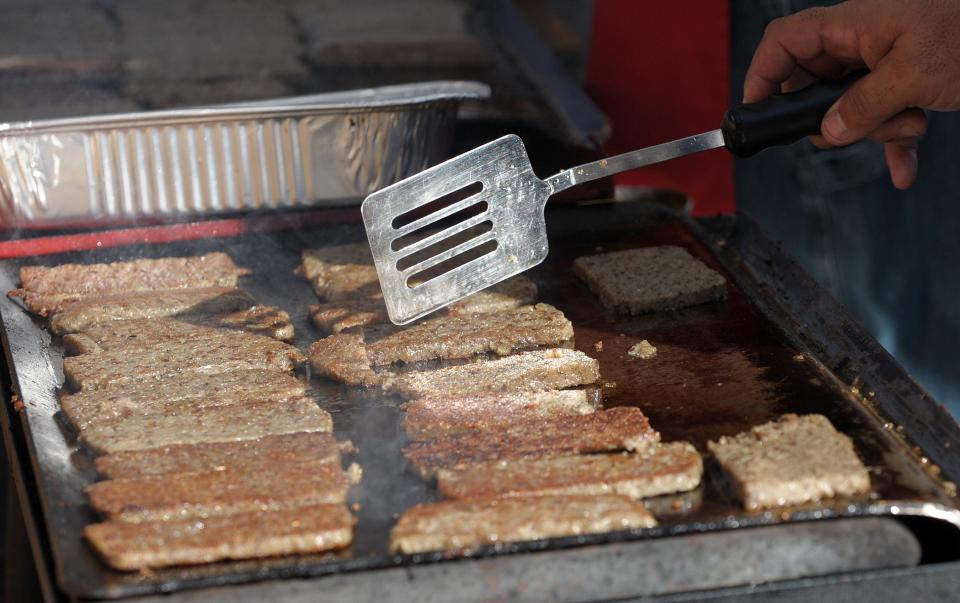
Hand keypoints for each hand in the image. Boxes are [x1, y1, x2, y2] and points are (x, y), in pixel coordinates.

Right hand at [744, 0, 959, 188]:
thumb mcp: (914, 74)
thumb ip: (863, 106)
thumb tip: (829, 132)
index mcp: (852, 25)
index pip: (782, 43)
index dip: (761, 75)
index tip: (757, 114)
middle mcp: (862, 41)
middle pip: (815, 85)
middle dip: (835, 118)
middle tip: (855, 129)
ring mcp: (884, 61)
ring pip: (852, 107)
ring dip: (877, 129)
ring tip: (913, 124)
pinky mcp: (908, 81)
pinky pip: (885, 117)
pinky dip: (895, 144)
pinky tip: (906, 172)